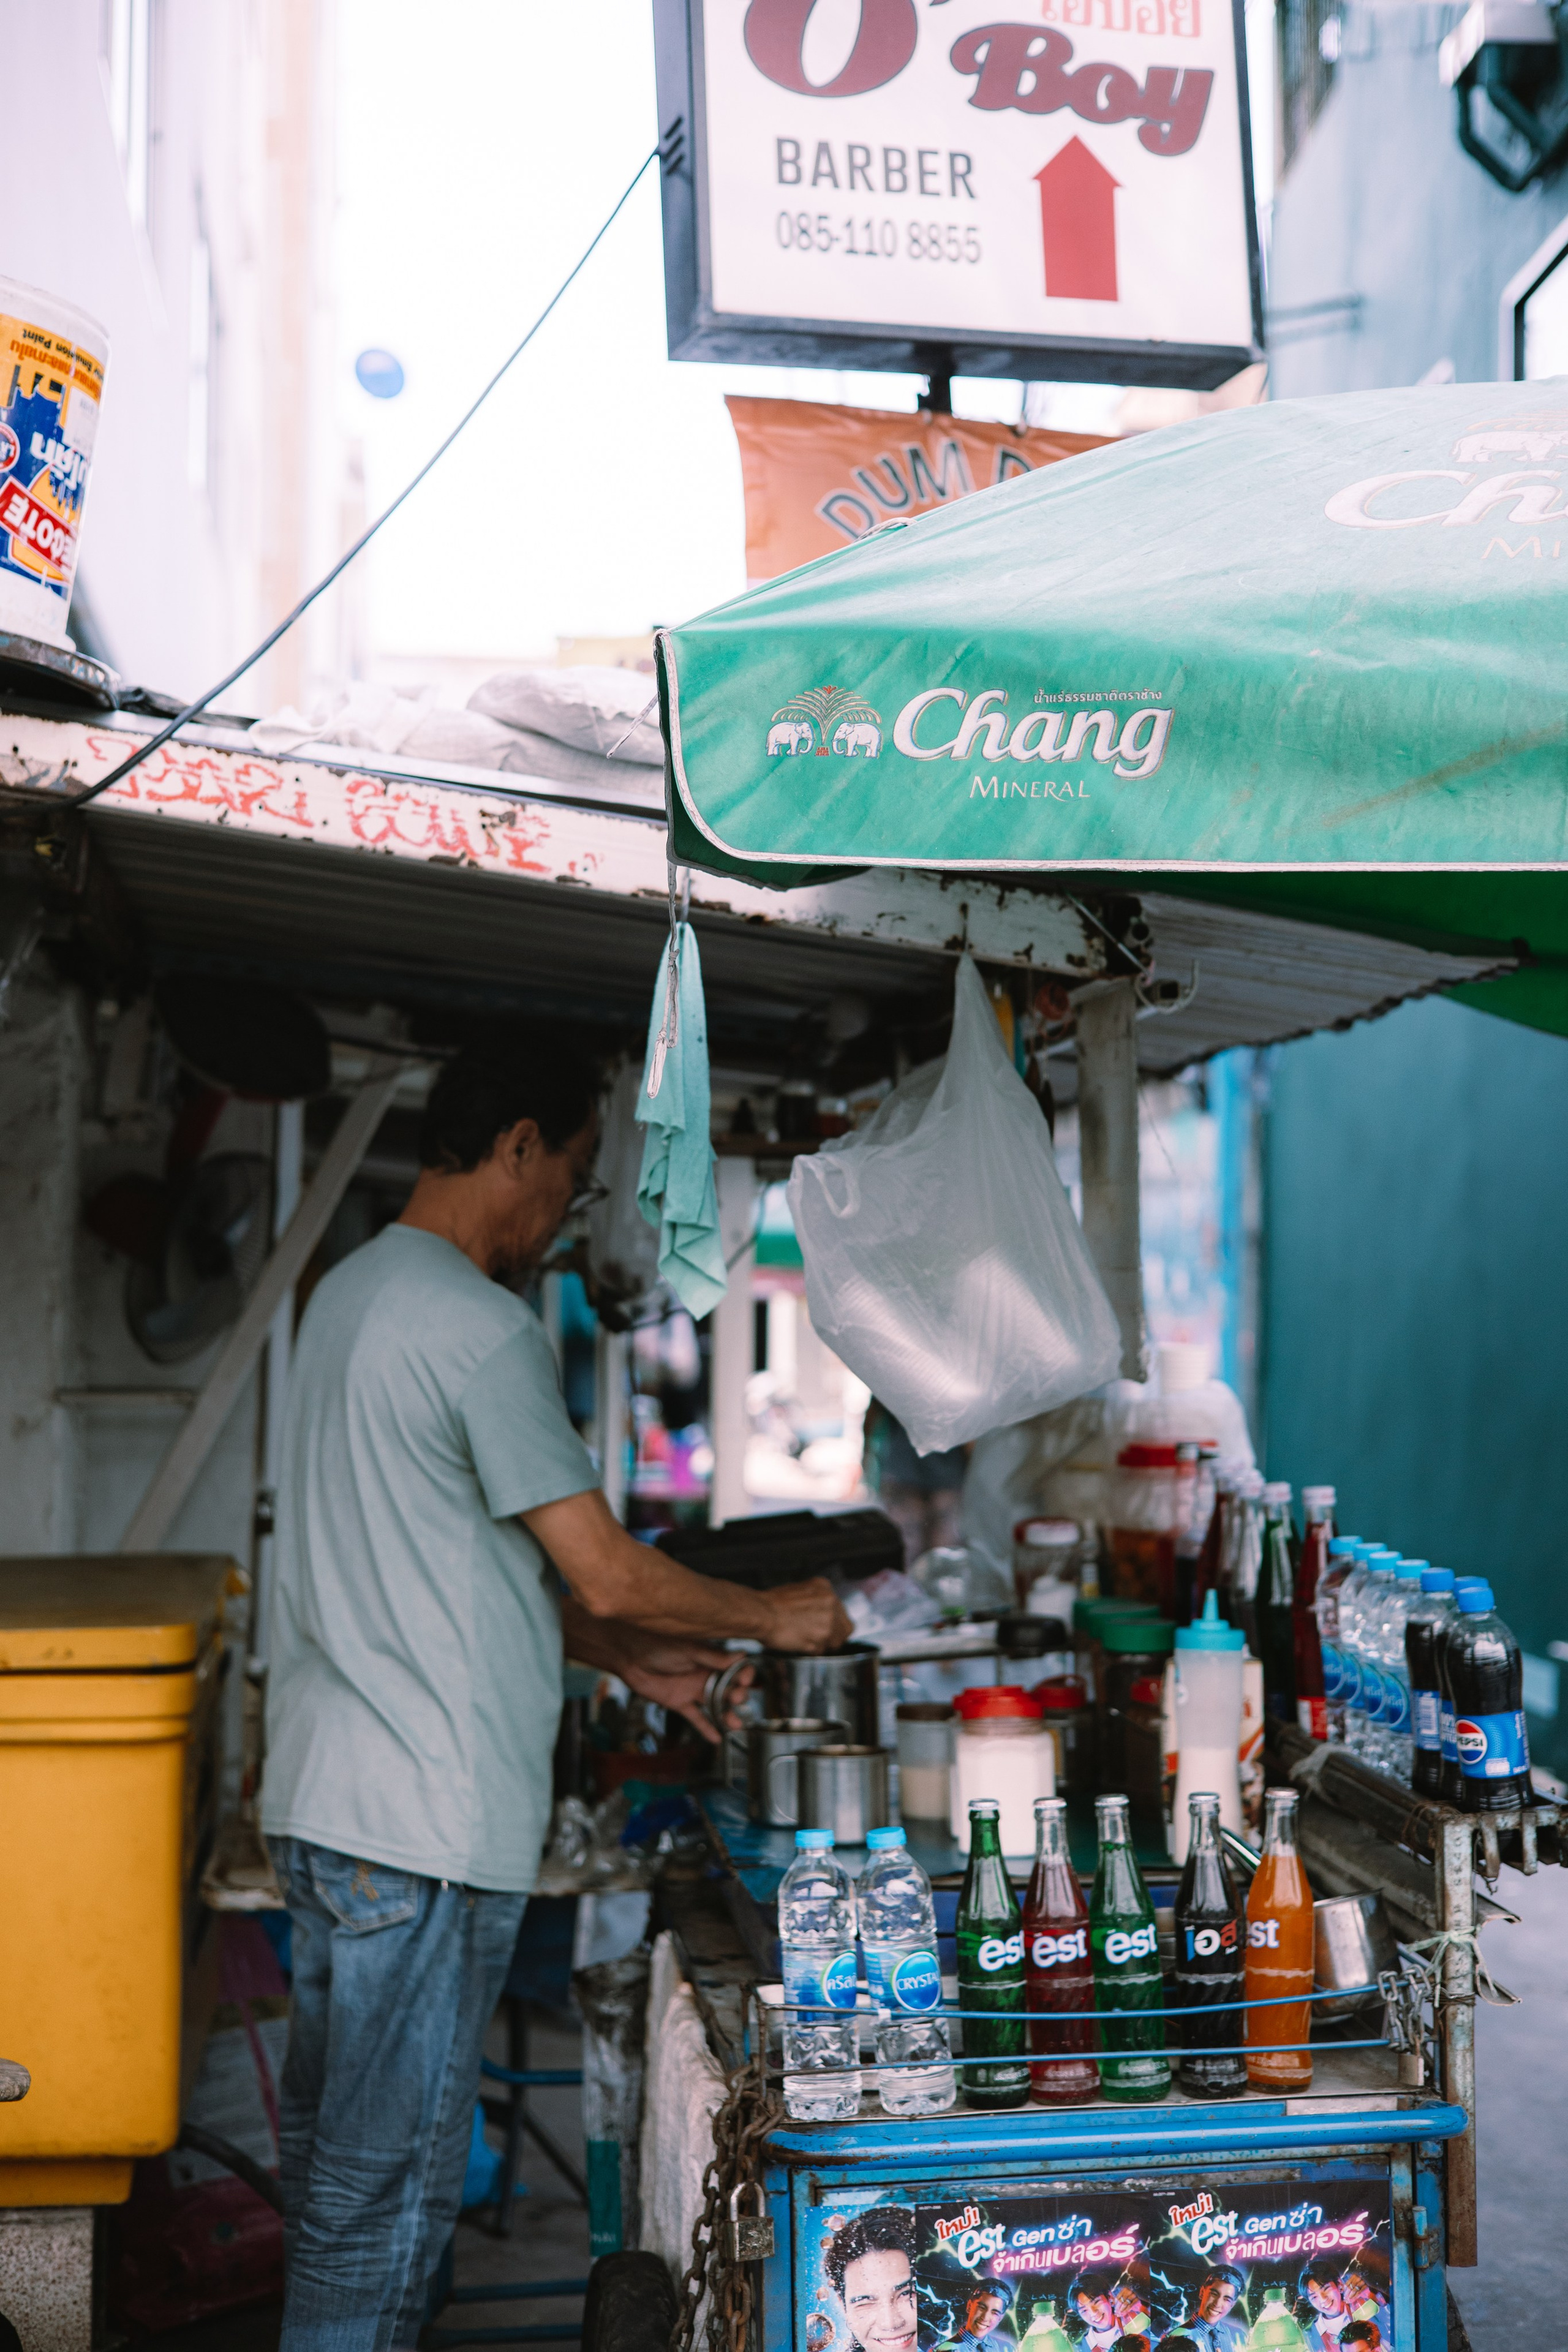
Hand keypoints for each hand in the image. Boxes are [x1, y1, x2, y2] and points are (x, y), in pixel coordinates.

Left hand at [611, 1631, 756, 1744]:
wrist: (630, 1656)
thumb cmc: (659, 1645)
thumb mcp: (689, 1650)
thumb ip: (714, 1657)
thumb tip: (742, 1655)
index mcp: (709, 1658)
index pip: (734, 1668)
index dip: (743, 1675)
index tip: (746, 1680)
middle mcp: (704, 1674)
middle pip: (728, 1689)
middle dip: (737, 1695)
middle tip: (736, 1698)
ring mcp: (692, 1690)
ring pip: (715, 1705)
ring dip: (727, 1715)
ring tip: (735, 1725)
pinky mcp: (679, 1702)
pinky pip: (696, 1717)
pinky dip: (706, 1728)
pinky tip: (717, 1738)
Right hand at [759, 1577, 852, 1654]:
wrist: (761, 1613)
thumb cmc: (771, 1604)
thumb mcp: (798, 1592)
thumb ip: (816, 1601)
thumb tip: (820, 1615)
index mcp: (825, 1588)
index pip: (842, 1611)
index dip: (835, 1624)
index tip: (827, 1629)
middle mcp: (831, 1601)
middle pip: (845, 1628)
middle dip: (832, 1636)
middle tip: (816, 1638)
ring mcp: (829, 1619)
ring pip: (835, 1641)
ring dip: (821, 1644)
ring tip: (802, 1639)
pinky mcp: (823, 1636)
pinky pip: (822, 1650)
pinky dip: (811, 1650)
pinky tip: (798, 1642)